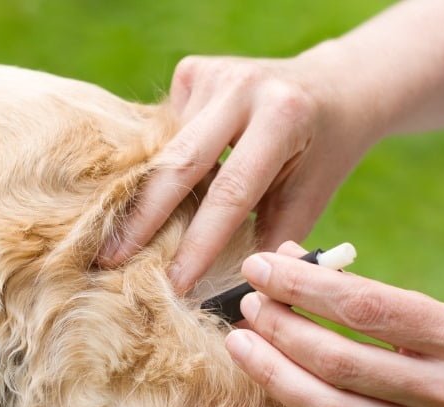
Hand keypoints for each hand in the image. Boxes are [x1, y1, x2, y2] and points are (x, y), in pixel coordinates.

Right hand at [98, 53, 382, 292]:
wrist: (333, 89)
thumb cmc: (321, 155)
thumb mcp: (310, 199)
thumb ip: (271, 241)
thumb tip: (230, 300)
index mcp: (282, 117)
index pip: (231, 191)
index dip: (200, 242)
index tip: (175, 284)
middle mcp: (243, 87)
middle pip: (180, 162)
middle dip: (144, 219)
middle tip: (110, 261)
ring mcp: (214, 73)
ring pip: (166, 148)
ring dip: (147, 195)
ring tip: (118, 240)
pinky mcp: (193, 71)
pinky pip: (165, 132)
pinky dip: (161, 166)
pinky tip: (158, 190)